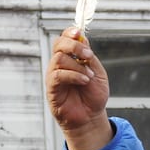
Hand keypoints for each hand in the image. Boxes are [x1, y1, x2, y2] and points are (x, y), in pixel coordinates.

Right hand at [48, 28, 113, 149]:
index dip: (69, 32)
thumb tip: (82, 39)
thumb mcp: (97, 72)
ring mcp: (54, 76)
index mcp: (71, 58)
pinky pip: (57, 75)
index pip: (65, 39)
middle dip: (73, 45)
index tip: (78, 32)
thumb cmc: (93, 96)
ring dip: (77, 65)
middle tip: (87, 55)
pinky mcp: (52, 89)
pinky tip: (84, 81)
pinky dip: (73, 75)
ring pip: (59, 59)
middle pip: (58, 44)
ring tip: (88, 76)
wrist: (91, 117)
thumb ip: (89, 57)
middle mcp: (60, 65)